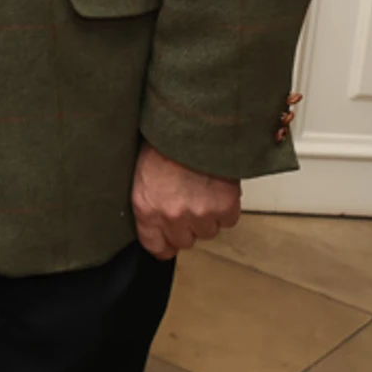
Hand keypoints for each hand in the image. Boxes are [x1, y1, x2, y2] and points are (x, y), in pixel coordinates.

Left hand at [131, 142, 240, 258]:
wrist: (191, 125)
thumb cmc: (164, 141)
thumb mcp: (142, 173)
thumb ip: (149, 201)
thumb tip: (157, 217)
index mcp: (145, 207)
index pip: (155, 246)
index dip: (164, 244)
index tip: (169, 242)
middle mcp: (171, 215)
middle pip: (185, 241)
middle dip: (188, 227)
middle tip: (189, 203)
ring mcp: (199, 214)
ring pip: (208, 231)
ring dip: (208, 216)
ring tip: (202, 190)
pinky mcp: (224, 207)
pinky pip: (228, 220)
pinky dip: (226, 207)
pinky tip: (217, 188)